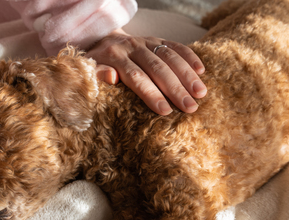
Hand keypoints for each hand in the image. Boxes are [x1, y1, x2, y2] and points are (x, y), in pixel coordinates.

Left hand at [86, 29, 206, 114]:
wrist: (98, 41)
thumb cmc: (94, 65)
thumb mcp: (86, 72)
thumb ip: (96, 75)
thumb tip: (111, 78)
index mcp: (114, 57)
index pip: (136, 77)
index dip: (151, 94)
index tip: (165, 111)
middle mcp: (132, 47)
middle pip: (157, 68)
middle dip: (175, 89)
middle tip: (190, 107)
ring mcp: (146, 41)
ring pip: (170, 57)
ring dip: (187, 75)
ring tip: (201, 93)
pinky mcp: (156, 39)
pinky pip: (176, 45)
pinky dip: (190, 57)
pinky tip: (202, 71)